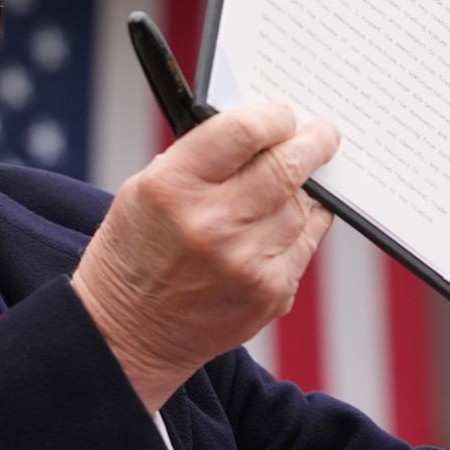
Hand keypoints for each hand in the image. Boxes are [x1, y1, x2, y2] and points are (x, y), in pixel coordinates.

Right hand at [71, 102, 337, 410]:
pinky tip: (289, 217)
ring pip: (301, 204)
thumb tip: (258, 128)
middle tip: (323, 133)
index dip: (273, 116)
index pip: (244, 131)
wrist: (126, 335)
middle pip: (286, 166)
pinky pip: (305, 241)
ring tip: (297, 178)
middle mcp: (212, 224)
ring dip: (304, 187)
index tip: (283, 114)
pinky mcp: (270, 293)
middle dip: (313, 142)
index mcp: (173, 187)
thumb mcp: (144, 189)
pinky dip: (302, 223)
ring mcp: (246, 263)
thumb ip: (199, 156)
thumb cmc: (135, 252)